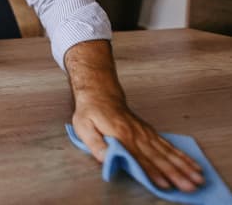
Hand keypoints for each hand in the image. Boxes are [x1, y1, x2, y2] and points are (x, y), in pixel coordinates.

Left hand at [65, 40, 203, 191]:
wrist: (100, 94)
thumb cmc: (91, 113)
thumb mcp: (83, 127)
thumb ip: (95, 144)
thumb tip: (106, 158)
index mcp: (122, 135)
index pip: (139, 157)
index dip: (152, 171)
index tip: (164, 184)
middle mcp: (137, 135)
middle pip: (159, 157)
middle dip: (175, 173)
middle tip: (190, 186)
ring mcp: (146, 133)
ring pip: (168, 152)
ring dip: (184, 166)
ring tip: (197, 179)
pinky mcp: (150, 133)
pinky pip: (168, 145)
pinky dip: (182, 156)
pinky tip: (192, 165)